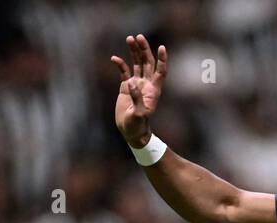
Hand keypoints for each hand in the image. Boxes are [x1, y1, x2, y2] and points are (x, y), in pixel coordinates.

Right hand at [111, 34, 167, 148]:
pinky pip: (124, 71)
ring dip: (134, 51)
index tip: (161, 47)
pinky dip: (120, 64)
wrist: (130, 131)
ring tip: (129, 38)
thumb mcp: (138, 114)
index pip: (160, 71)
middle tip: (138, 37)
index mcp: (153, 90)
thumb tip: (132, 83)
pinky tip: (114, 58)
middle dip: (144, 49)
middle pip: (147, 63)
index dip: (162, 60)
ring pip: (137, 63)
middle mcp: (146, 85)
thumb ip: (136, 98)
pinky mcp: (126, 87)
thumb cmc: (137, 126)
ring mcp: (136, 84)